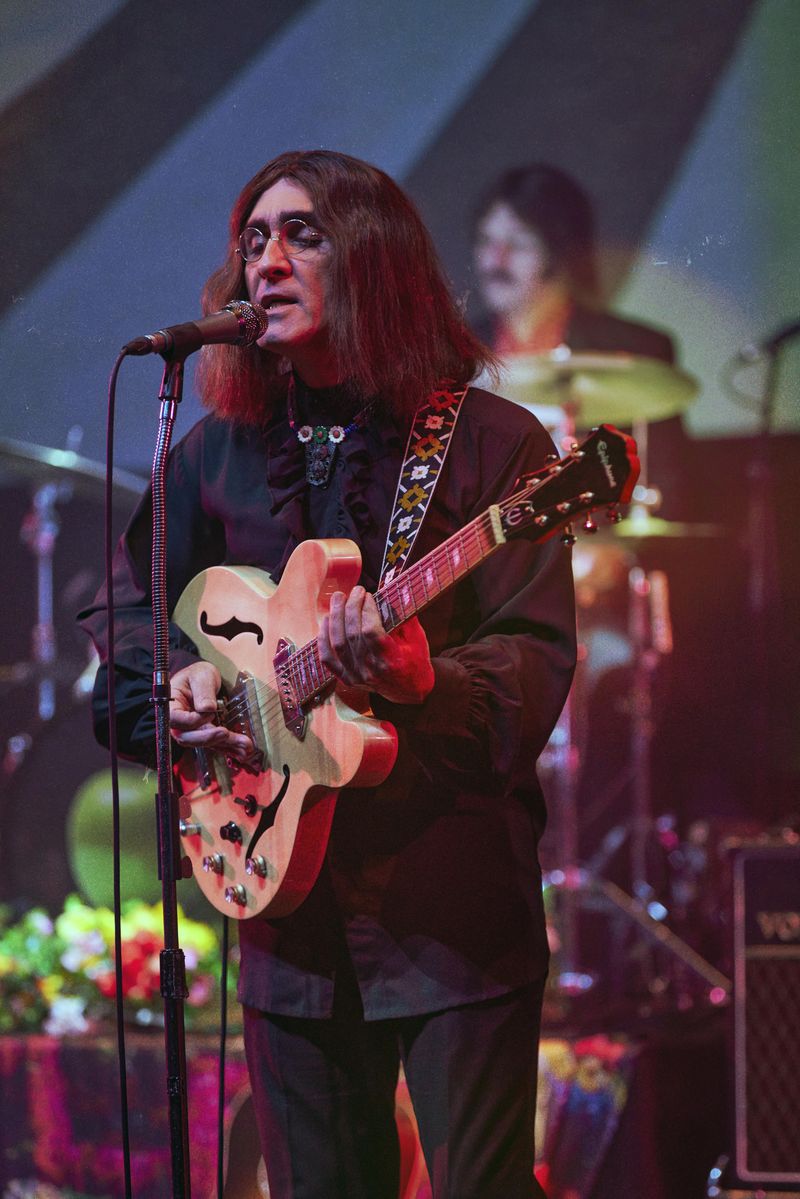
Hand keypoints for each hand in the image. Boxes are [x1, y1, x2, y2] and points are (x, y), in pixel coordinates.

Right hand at [169, 661, 252, 758]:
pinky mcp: (205, 734)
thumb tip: (207, 708)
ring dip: (225, 745)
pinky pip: (215, 744)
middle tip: (226, 734)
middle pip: (187, 737)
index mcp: (171, 704)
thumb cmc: (197, 675)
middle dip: (209, 738)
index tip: (209, 714)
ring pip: (204, 743)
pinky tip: (243, 750)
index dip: (191, 721)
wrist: (203, 680)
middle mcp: (179, 721)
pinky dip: (229, 747)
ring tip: (244, 745)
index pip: (175, 719)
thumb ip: (202, 690)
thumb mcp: (201, 675)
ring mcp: (191, 730)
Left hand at [318, 586, 434, 704]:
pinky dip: (323, 638)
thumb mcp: (417, 638)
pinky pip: (327, 658)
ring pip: (337, 643)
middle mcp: (371, 671)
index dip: (366, 610)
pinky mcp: (346, 678)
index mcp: (391, 661)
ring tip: (338, 598)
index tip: (368, 595)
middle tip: (355, 591)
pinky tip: (326, 620)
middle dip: (351, 607)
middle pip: (352, 634)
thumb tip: (390, 592)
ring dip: (335, 617)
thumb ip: (403, 616)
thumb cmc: (415, 660)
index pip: (371, 631)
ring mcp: (356, 676)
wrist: (409, 689)